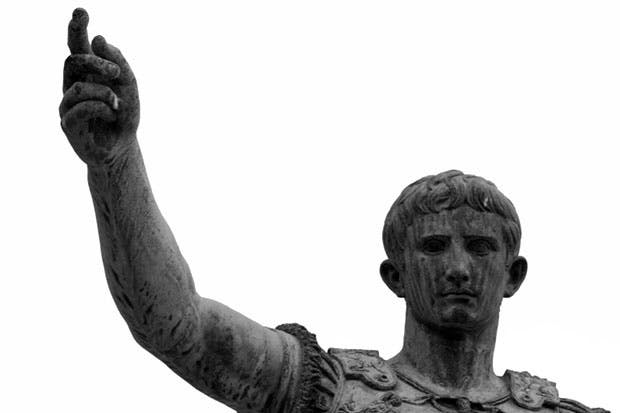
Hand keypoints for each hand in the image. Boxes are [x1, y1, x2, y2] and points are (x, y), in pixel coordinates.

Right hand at [60, 8, 138, 165]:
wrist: (122, 148)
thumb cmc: (124, 116)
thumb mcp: (129, 87)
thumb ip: (119, 63)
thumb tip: (99, 39)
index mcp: (88, 73)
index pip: (78, 46)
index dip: (76, 28)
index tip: (81, 13)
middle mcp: (73, 84)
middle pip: (73, 60)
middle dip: (96, 63)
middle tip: (116, 73)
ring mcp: (67, 103)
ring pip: (78, 87)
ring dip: (104, 94)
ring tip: (117, 105)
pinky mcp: (67, 123)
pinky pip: (81, 108)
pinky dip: (102, 109)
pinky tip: (111, 115)